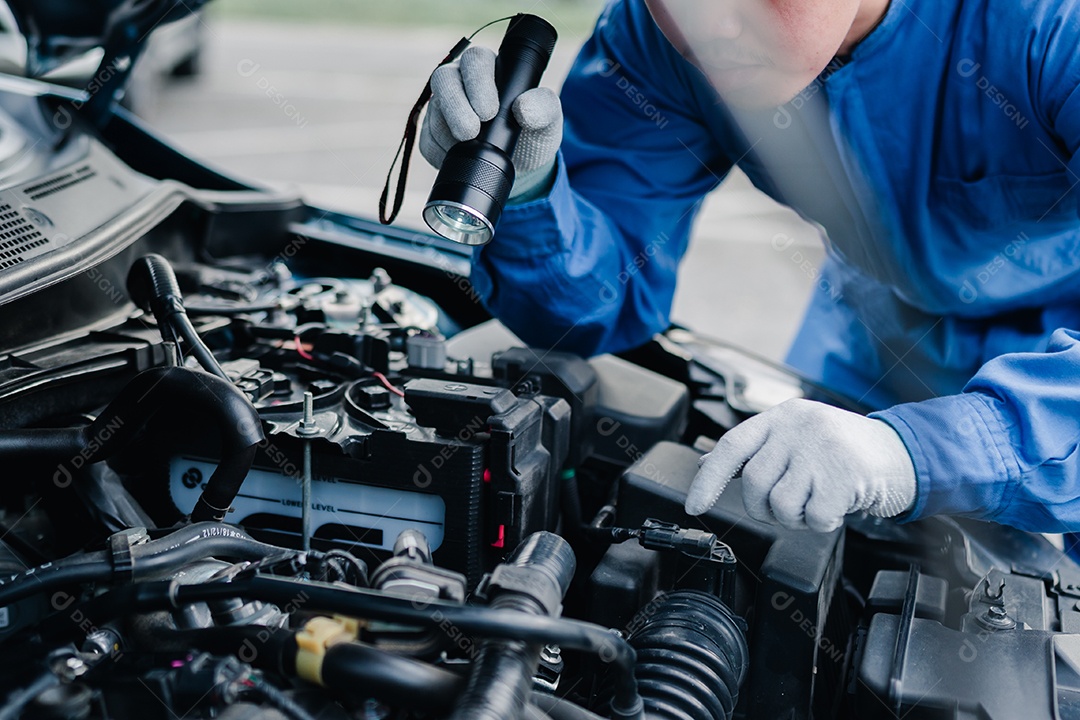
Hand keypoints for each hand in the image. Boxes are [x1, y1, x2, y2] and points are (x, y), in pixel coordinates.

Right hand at [420, 46, 562, 197]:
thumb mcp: (548, 120)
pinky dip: (440, 152)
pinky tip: (455, 158)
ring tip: (467, 149)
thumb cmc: (534, 133)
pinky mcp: (433, 133)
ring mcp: (443, 106)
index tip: (489, 112)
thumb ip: (544, 107)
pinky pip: (427, 140)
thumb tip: (523, 107)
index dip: (478, 84)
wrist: (522, 167)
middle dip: (455, 107)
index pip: (476, 61)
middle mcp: (461, 81)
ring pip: (433, 111)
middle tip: (470, 133)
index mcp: (490, 69)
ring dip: (447, 133)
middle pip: (444, 79)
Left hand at [684, 399, 916, 531]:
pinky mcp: (844, 474)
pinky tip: (836, 505)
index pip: (731, 446)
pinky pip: (814, 518)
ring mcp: (821, 449)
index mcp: (781, 417)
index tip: (694, 506)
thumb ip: (755, 450)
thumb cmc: (842, 450)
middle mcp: (797, 427)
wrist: (903, 453)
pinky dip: (823, 523)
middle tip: (789, 505)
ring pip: (780, 505)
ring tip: (816, 501)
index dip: (707, 478)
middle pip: (753, 484)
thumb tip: (709, 462)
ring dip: (795, 518)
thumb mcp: (795, 438)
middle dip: (765, 507)